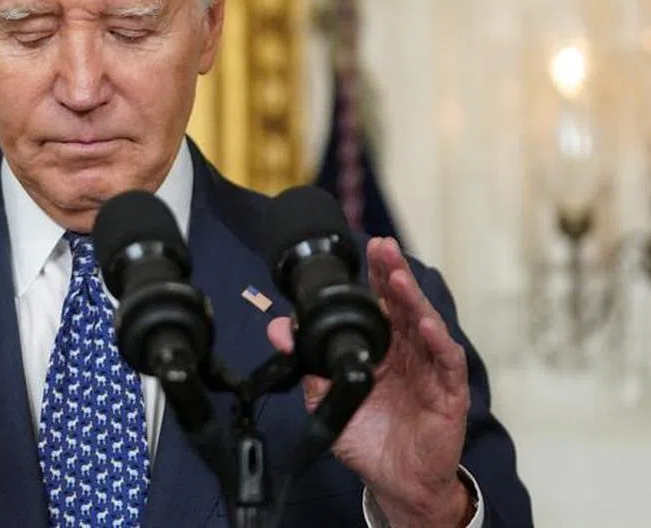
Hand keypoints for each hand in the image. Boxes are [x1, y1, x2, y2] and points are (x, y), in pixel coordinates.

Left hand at [268, 237, 471, 527]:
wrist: (394, 481)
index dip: (376, 276)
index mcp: (383, 348)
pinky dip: (438, 342)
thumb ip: (307, 362)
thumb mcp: (328, 397)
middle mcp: (409, 352)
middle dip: (394, 273)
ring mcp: (430, 370)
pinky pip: (447, 363)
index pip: (380, 304)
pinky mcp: (449, 394)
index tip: (367, 247)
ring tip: (398, 278)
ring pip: (426, 326)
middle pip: (404, 305)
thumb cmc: (369, 437)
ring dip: (413, 300)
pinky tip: (426, 325)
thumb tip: (279, 328)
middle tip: (383, 247)